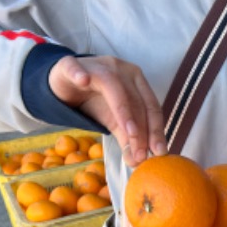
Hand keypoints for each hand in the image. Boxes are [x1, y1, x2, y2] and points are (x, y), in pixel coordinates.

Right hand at [49, 55, 166, 165]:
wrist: (67, 84)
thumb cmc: (97, 101)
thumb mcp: (115, 123)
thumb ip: (128, 139)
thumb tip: (138, 162)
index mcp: (137, 83)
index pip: (151, 108)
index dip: (156, 131)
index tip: (158, 153)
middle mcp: (122, 70)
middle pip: (136, 100)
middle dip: (140, 130)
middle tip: (140, 154)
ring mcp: (98, 65)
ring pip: (114, 86)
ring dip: (123, 110)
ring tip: (129, 132)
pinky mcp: (72, 65)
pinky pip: (75, 67)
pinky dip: (79, 74)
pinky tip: (82, 80)